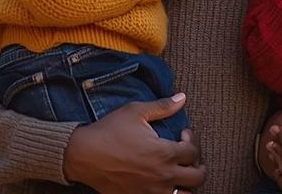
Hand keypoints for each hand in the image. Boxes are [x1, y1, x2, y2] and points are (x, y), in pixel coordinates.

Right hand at [63, 94, 204, 192]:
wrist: (82, 155)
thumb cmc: (109, 131)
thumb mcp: (136, 112)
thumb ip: (163, 106)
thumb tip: (182, 97)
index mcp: (165, 153)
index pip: (194, 152)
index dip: (193, 140)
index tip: (184, 134)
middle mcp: (162, 176)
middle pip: (197, 177)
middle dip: (199, 165)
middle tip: (191, 158)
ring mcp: (151, 192)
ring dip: (187, 185)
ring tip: (182, 175)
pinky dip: (169, 193)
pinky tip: (163, 184)